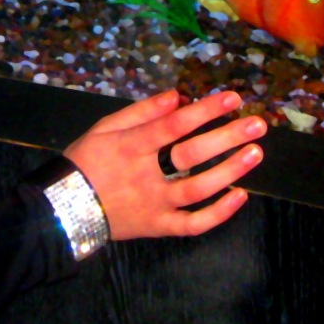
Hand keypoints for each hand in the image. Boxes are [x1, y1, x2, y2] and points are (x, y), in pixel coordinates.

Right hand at [63, 89, 265, 240]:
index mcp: (132, 146)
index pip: (175, 125)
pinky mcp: (160, 227)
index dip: (205, 110)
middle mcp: (147, 175)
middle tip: (257, 124)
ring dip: (231, 170)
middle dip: (227, 137)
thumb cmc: (86, 160)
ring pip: (199, 189)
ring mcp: (156, 205)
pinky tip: (240, 195)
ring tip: (255, 152)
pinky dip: (219, 213)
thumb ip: (140, 112)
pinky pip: (194, 224)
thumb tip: (176, 96)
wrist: (66, 207)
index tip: (232, 98)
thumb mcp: (104, 127)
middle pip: (193, 154)